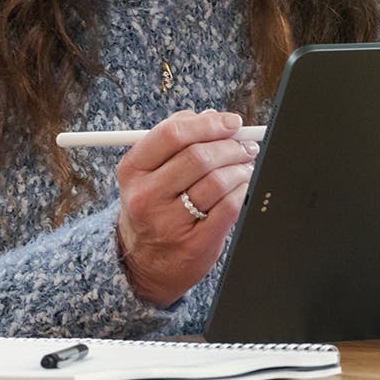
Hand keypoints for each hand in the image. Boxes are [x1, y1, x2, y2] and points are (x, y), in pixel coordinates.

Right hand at [114, 109, 257, 307]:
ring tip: (245, 166)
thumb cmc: (154, 207)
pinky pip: (229, 207)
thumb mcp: (149, 172)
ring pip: (217, 181)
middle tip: (245, 146)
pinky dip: (243, 190)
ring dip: (240, 168)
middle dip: (231, 146)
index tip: (231, 122)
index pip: (172, 134)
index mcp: (133, 170)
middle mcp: (146, 196)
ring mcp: (169, 222)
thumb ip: (176, 140)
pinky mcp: (194, 243)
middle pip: (198, 156)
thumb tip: (212, 117)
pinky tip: (243, 187)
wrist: (144, 263)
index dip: (208, 124)